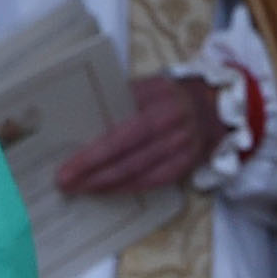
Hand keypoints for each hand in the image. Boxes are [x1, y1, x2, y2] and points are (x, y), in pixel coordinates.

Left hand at [56, 72, 217, 194]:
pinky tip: (106, 191)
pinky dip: (128, 188)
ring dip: (106, 184)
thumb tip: (78, 118)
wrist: (211, 107)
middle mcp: (172, 123)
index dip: (94, 152)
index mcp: (158, 98)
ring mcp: (182, 146)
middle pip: (127, 154)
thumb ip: (120, 99)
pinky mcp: (186, 164)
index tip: (68, 164)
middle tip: (65, 182)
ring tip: (80, 189)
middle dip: (93, 171)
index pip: (122, 129)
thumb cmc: (167, 96)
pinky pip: (153, 181)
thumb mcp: (146, 86)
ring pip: (139, 171)